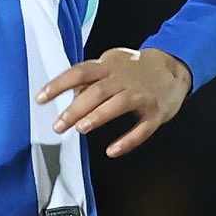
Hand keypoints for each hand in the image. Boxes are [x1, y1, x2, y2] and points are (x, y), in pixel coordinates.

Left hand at [36, 46, 192, 157]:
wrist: (174, 66)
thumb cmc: (136, 68)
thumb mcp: (111, 65)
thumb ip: (90, 80)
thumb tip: (69, 94)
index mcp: (109, 66)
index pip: (80, 72)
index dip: (59, 84)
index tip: (41, 98)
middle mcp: (124, 78)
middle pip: (97, 91)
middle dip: (76, 108)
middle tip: (58, 125)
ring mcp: (141, 95)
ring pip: (119, 104)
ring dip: (99, 116)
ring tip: (81, 129)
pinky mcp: (156, 112)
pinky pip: (143, 128)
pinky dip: (128, 140)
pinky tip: (113, 150)